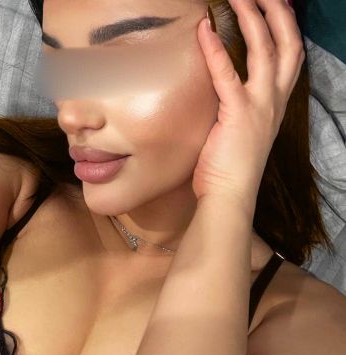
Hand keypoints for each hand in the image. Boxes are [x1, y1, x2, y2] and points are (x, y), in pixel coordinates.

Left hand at [192, 0, 304, 210]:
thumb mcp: (243, 128)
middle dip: (277, 12)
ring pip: (265, 49)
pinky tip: (204, 30)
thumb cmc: (230, 165)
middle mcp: (274, 99)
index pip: (291, 55)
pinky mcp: (237, 113)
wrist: (230, 195)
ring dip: (252, 18)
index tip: (277, 5)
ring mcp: (259, 105)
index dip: (287, 27)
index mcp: (277, 102)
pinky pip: (226, 74)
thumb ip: (241, 103)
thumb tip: (226, 85)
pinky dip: (215, 50)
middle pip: (287, 43)